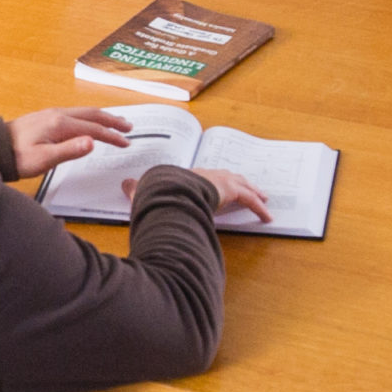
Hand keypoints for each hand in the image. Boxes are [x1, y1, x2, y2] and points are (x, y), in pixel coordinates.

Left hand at [8, 107, 132, 177]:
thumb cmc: (16, 157)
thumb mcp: (44, 159)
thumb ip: (69, 150)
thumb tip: (92, 142)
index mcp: (59, 124)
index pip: (93, 129)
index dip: (111, 136)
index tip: (125, 143)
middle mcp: (57, 114)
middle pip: (92, 115)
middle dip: (112, 120)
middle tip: (128, 127)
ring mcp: (51, 114)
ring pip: (83, 112)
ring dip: (101, 117)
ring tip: (115, 122)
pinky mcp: (45, 118)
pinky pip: (74, 114)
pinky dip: (89, 117)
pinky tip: (88, 123)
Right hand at [128, 166, 271, 221]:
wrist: (168, 188)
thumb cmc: (157, 191)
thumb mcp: (144, 192)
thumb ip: (136, 190)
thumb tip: (124, 183)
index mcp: (188, 176)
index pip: (205, 178)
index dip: (213, 183)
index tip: (219, 188)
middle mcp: (207, 175)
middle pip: (228, 177)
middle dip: (239, 182)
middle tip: (249, 188)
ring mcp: (220, 181)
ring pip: (242, 185)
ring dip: (254, 192)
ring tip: (264, 199)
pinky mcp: (231, 190)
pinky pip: (250, 200)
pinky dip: (259, 208)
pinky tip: (267, 217)